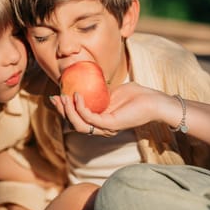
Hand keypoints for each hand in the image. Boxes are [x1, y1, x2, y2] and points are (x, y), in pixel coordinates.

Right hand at [51, 82, 165, 135]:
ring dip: (68, 111)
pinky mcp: (111, 124)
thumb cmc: (137, 96)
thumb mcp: (113, 92)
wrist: (154, 101)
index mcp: (101, 120)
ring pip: (79, 125)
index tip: (56, 95)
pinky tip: (78, 96)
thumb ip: (100, 92)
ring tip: (65, 96)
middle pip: (74, 124)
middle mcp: (101, 127)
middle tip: (55, 97)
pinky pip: (90, 119)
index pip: (77, 119)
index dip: (64, 109)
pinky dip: (80, 108)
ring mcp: (106, 127)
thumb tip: (88, 82)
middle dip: (62, 110)